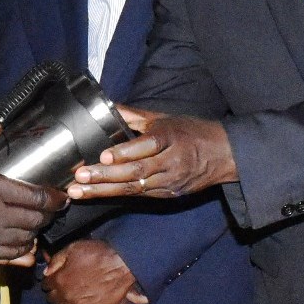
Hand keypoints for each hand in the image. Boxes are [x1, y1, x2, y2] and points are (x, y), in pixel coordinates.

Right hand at [0, 126, 64, 264]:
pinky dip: (22, 252)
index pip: (35, 196)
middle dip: (48, 214)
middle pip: (36, 219)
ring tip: (37, 224)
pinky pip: (10, 257)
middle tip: (52, 209)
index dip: (54, 198)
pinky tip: (23, 245)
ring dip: (36, 232)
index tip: (61, 197)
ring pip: (26, 239)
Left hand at [42, 239, 148, 303]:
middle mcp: (65, 294)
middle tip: (66, 291)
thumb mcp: (73, 248)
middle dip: (57, 295)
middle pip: (52, 300)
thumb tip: (46, 272)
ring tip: (73, 303)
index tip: (57, 281)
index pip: (45, 285)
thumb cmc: (98, 253)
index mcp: (59, 278)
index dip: (51, 282)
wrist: (121, 264)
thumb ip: (56, 260)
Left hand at [71, 106, 235, 199]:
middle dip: (104, 176)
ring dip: (104, 191)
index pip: (146, 146)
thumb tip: (109, 107)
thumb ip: (135, 116)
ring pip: (134, 188)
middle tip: (79, 177)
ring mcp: (171, 182)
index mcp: (171, 137)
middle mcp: (172, 162)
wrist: (224, 155)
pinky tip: (96, 195)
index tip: (103, 156)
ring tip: (78, 191)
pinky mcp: (169, 195)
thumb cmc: (191, 132)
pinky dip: (116, 195)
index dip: (124, 153)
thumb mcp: (165, 118)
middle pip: (136, 172)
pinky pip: (140, 196)